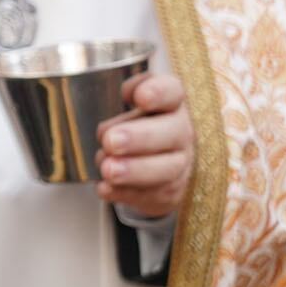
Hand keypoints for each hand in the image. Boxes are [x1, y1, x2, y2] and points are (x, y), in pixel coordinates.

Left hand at [94, 72, 191, 220]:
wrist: (156, 162)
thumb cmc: (139, 122)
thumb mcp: (133, 100)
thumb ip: (131, 91)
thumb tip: (129, 93)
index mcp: (172, 103)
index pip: (173, 92)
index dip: (159, 93)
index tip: (140, 98)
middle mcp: (181, 133)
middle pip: (171, 134)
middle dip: (140, 138)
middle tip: (110, 141)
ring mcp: (179, 165)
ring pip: (165, 170)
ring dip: (134, 170)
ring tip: (108, 169)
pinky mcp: (167, 193)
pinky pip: (150, 196)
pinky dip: (124, 193)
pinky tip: (105, 188)